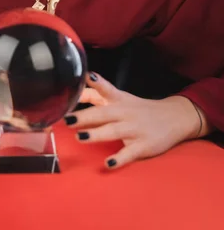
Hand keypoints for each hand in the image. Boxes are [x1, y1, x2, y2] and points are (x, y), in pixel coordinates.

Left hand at [64, 72, 201, 169]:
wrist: (174, 117)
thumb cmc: (139, 108)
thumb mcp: (120, 98)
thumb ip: (97, 95)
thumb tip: (74, 92)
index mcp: (119, 99)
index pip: (106, 88)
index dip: (95, 83)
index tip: (84, 77)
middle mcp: (125, 112)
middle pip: (103, 113)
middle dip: (85, 116)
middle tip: (67, 119)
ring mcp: (135, 129)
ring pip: (113, 131)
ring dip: (96, 134)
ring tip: (80, 137)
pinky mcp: (143, 145)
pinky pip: (129, 153)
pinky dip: (119, 159)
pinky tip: (108, 164)